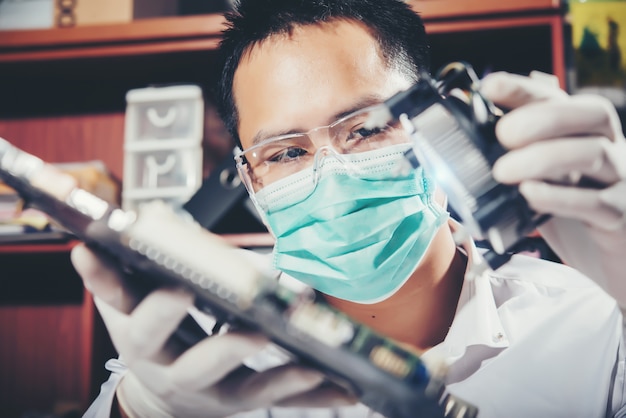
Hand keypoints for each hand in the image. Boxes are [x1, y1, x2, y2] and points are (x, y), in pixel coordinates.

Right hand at [71, 244, 354, 417]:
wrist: (160, 398)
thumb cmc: (147, 339)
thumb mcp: (123, 311)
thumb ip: (109, 281)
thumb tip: (86, 247)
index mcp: (144, 343)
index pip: (141, 324)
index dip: (154, 308)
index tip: (175, 282)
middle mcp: (178, 373)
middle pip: (196, 366)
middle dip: (221, 348)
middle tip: (252, 329)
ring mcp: (213, 393)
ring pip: (249, 390)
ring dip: (282, 379)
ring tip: (313, 365)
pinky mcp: (244, 402)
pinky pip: (282, 401)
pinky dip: (314, 396)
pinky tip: (348, 389)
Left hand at [481, 72, 625, 306]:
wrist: (610, 261)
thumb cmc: (570, 215)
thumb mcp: (540, 181)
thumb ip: (513, 161)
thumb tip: (463, 148)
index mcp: (582, 134)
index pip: (557, 98)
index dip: (524, 89)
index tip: (489, 86)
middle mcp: (608, 148)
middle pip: (591, 113)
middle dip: (543, 117)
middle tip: (503, 135)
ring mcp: (620, 180)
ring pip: (593, 152)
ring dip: (544, 157)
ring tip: (504, 171)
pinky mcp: (620, 215)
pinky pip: (596, 202)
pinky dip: (559, 196)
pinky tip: (530, 195)